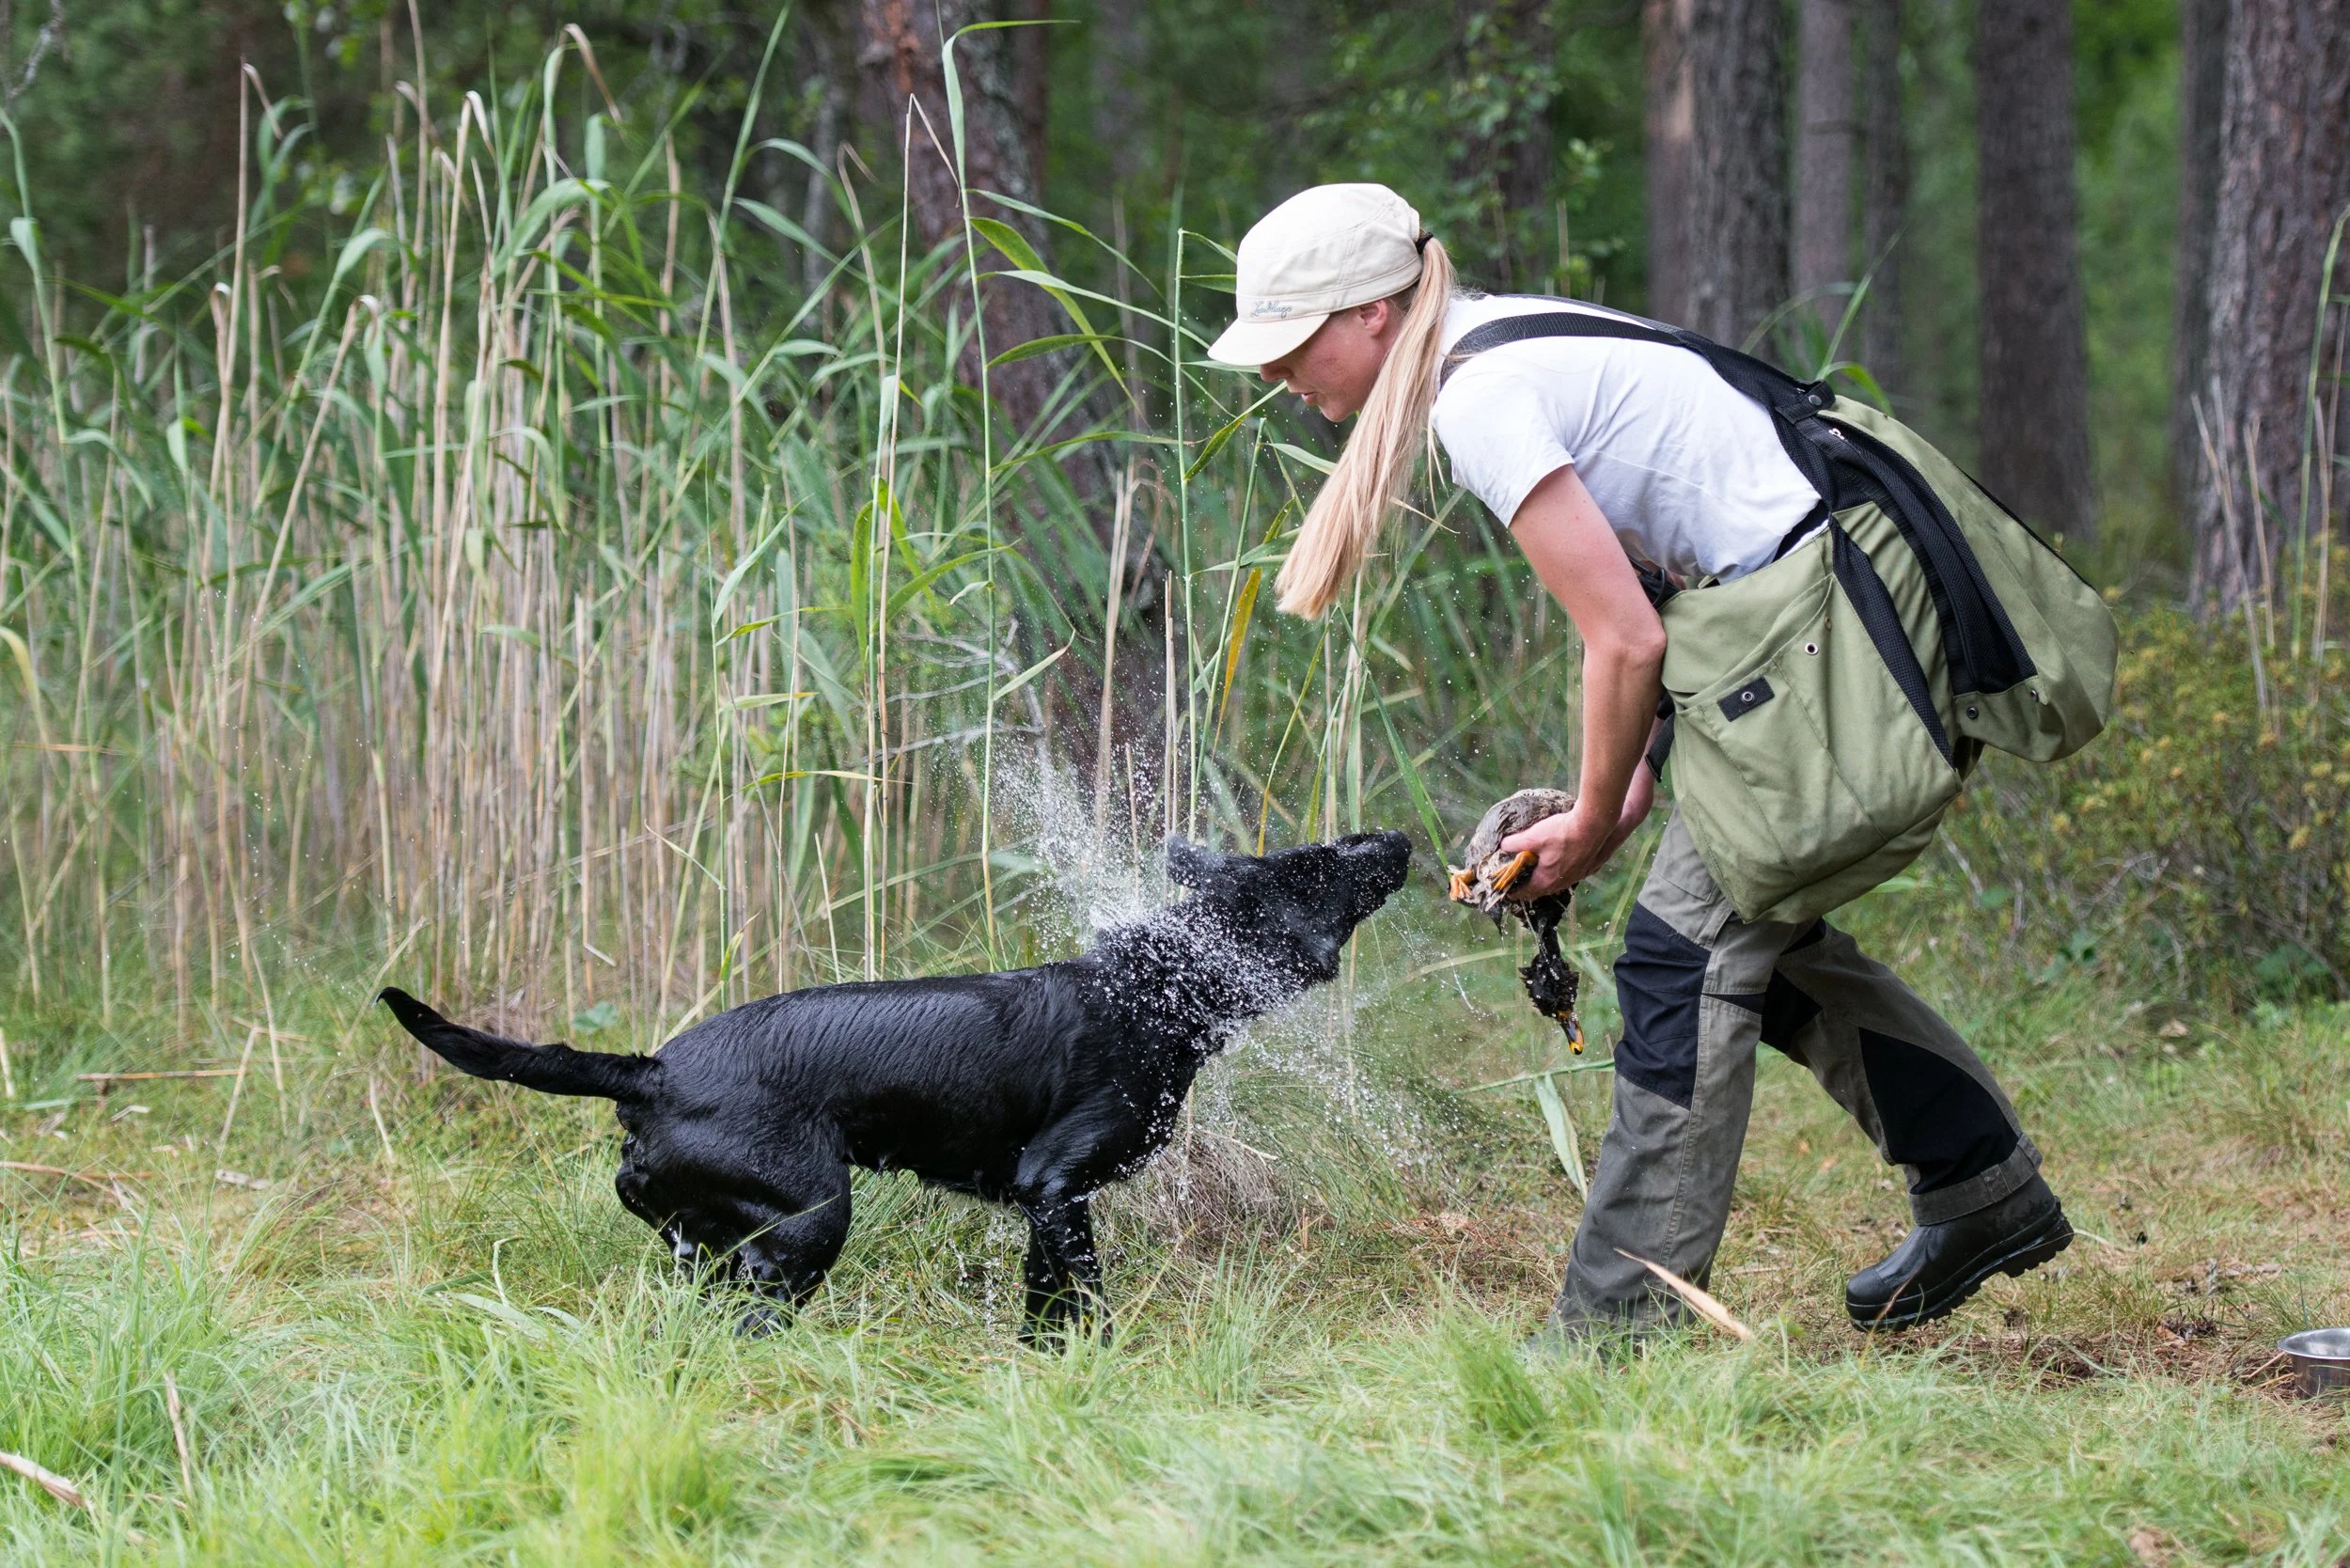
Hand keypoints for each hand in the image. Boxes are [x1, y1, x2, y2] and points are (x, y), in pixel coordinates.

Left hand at [1498, 804, 1616, 898]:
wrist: (1594, 825)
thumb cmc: (1563, 833)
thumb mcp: (1532, 837)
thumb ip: (1514, 843)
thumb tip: (1503, 845)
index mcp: (1547, 879)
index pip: (1526, 892)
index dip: (1514, 892)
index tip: (1507, 891)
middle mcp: (1562, 882)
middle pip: (1542, 889)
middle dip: (1530, 886)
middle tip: (1521, 881)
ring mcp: (1577, 876)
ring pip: (1558, 882)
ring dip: (1547, 879)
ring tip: (1540, 872)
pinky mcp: (1588, 867)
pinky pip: (1572, 874)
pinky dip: (1563, 872)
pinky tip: (1563, 863)